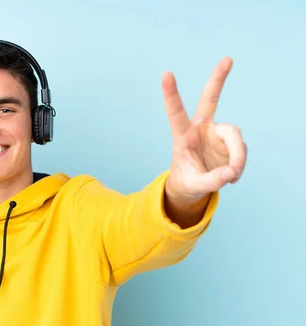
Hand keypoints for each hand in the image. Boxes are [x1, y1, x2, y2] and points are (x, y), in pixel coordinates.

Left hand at [162, 57, 246, 203]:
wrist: (193, 187)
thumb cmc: (187, 182)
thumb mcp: (194, 186)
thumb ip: (212, 180)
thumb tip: (231, 172)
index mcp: (182, 136)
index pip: (175, 112)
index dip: (171, 93)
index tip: (165, 73)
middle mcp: (200, 129)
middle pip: (210, 99)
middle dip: (219, 79)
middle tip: (228, 58)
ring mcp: (216, 133)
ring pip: (235, 137)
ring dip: (238, 157)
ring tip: (232, 175)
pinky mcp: (230, 141)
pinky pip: (241, 150)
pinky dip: (239, 164)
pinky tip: (231, 176)